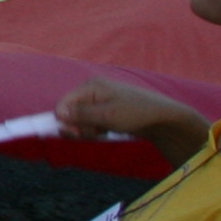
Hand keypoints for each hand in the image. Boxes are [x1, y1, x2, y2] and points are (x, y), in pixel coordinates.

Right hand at [55, 76, 203, 145]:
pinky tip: (107, 131)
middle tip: (95, 133)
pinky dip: (95, 128)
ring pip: (80, 118)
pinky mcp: (105, 108)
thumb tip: (58, 114)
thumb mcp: (107, 116)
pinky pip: (90, 120)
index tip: (78, 134)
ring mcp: (98, 99)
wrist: (162, 118)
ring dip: (88, 129)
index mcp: (90, 86)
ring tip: (104, 131)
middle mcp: (91, 90)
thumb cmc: (135, 114)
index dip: (65, 121)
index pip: (63, 104)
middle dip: (79, 126)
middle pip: (70, 112)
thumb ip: (81, 115)